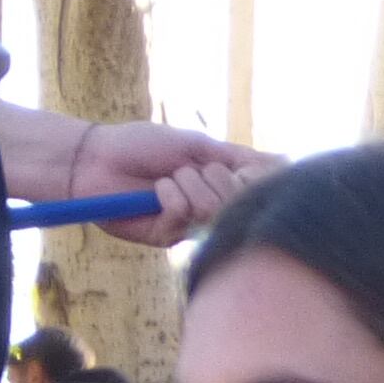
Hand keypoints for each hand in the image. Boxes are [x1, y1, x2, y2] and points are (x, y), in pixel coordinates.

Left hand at [71, 119, 278, 243]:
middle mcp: (210, 209)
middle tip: (186, 168)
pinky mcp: (167, 237)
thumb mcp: (196, 144)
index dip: (252, 177)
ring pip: (213, 208)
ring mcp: (190, 226)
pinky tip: (155, 190)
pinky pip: (184, 215)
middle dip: (212, 175)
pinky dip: (169, 194)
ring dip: (187, 183)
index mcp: (220, 187)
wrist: (96, 157)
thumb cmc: (142, 145)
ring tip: (167, 178)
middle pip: (239, 199)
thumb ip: (240, 156)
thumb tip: (287, 160)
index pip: (258, 189)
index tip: (239, 165)